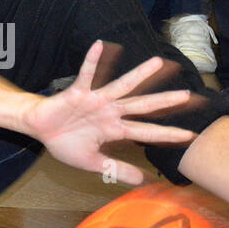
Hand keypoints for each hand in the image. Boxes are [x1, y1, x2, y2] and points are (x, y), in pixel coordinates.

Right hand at [18, 41, 193, 184]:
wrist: (40, 129)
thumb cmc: (65, 142)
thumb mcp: (93, 163)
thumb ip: (116, 169)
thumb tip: (142, 182)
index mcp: (115, 129)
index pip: (145, 132)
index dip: (166, 134)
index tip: (189, 135)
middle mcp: (110, 112)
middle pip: (142, 105)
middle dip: (164, 101)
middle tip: (188, 95)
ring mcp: (96, 100)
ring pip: (122, 86)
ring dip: (140, 75)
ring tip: (158, 62)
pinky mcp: (78, 92)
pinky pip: (86, 75)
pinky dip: (92, 61)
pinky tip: (101, 45)